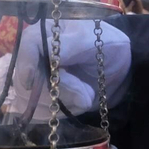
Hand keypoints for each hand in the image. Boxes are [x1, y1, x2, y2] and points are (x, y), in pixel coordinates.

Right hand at [0, 19, 130, 117]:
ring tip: (87, 95)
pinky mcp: (44, 102)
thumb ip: (67, 47)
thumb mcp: (90, 41)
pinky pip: (40, 115)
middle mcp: (35, 57)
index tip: (33, 82)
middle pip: (26, 80)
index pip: (26, 47)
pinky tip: (79, 104)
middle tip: (85, 94)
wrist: (122, 69)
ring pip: (33, 102)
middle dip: (59, 91)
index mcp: (45, 33)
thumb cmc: (107, 46)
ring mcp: (37, 81)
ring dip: (64, 104)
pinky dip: (62, 113)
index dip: (27, 64)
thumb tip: (47, 58)